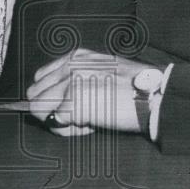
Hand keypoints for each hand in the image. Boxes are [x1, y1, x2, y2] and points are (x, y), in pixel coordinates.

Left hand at [27, 48, 146, 133]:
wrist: (155, 96)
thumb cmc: (133, 89)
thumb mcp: (101, 71)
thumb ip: (76, 79)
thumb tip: (55, 103)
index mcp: (75, 57)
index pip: (40, 78)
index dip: (49, 98)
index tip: (65, 108)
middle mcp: (69, 66)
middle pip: (34, 94)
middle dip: (50, 111)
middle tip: (75, 119)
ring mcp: (69, 82)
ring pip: (39, 110)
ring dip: (60, 122)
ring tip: (86, 122)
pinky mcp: (74, 101)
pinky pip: (57, 124)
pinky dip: (71, 131)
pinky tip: (92, 126)